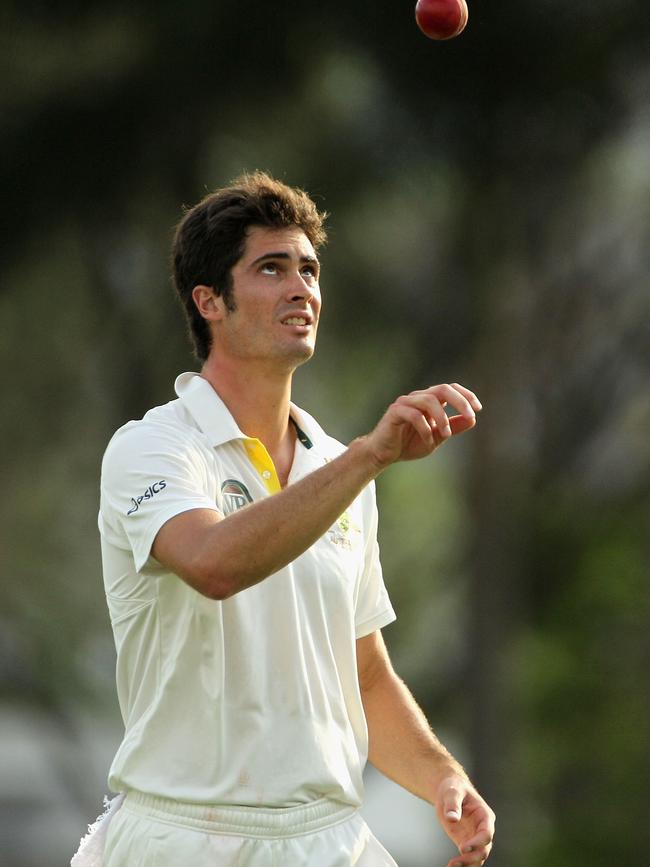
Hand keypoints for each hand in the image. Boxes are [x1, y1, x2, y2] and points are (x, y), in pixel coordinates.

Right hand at [364, 383, 481, 468]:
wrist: (384, 454)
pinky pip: (414, 415)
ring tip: (446, 435)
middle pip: (443, 389)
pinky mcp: (395, 412)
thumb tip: (472, 419)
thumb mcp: (437, 437)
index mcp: (429, 400)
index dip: (466, 395)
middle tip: (471, 415)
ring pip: (429, 400)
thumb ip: (453, 428)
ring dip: (443, 418)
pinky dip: (425, 428)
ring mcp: (405, 403)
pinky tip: (428, 440)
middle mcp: (418, 397)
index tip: (478, 409)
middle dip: (460, 401)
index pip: (450, 388)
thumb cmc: (408, 444)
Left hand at [435, 774, 494, 866]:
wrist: (449, 791)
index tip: (462, 847)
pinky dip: (461, 863)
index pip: (486, 833)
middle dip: (472, 857)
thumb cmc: (454, 787)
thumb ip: (453, 804)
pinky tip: (450, 866)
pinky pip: (468, 857)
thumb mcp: (452, 791)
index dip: (477, 842)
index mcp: (485, 815)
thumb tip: (452, 818)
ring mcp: (475, 837)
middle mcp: (483, 829)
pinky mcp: (466, 842)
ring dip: (467, 864)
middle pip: (484, 849)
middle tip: (456, 862)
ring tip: (452, 866)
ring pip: (477, 857)